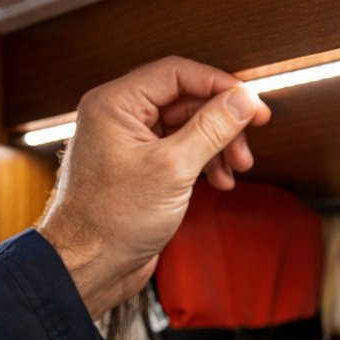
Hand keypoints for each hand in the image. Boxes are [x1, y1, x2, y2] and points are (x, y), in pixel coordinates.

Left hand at [37, 57, 270, 317]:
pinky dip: (203, 161)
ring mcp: (129, 142)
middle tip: (247, 142)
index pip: (177, 73)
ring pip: (186, 126)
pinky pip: (179, 149)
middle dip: (222, 122)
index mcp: (115, 104)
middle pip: (185, 99)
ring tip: (236, 168)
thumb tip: (243, 99)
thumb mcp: (173, 169)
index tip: (252, 104)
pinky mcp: (139, 167)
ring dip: (217, 144)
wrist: (88, 266)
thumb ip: (212, 128)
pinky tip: (219, 180)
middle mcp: (118, 117)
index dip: (220, 85)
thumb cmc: (110, 221)